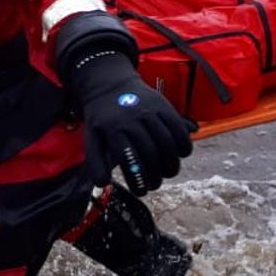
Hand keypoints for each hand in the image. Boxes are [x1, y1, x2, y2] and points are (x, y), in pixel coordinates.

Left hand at [69, 52, 194, 194]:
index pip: (129, 160)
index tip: (141, 192)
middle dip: (156, 175)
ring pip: (167, 142)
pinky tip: (182, 154)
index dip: (138, 180)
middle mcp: (132, 119)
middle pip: (151, 153)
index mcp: (113, 129)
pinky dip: (183, 143)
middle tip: (156, 185)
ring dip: (172, 163)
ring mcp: (149, 111)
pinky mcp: (163, 105)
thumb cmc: (101, 116)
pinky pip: (178, 127)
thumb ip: (95, 160)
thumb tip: (102, 183)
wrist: (110, 83)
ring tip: (169, 173)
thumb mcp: (92, 136)